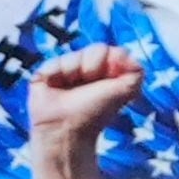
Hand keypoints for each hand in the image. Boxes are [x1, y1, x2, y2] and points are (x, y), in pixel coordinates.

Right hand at [22, 48, 142, 178]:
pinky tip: (56, 87)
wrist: (68, 129)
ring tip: (71, 90)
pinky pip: (54, 62)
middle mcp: (85, 68)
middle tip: (90, 84)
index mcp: (104, 72)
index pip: (112, 50)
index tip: (112, 76)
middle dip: (95, 66)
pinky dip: (57, 73)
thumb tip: (126, 55)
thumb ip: (135, 71)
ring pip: (75, 55)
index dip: (114, 59)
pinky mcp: (44, 74)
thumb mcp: (125, 91)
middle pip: (96, 49)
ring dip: (75, 72)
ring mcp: (64, 70)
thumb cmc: (96, 114)